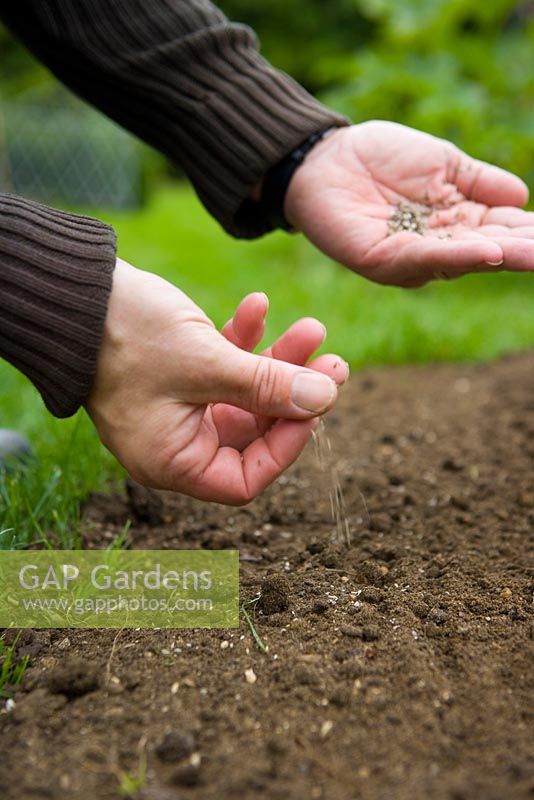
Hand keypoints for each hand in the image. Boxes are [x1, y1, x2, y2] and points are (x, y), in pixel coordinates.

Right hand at [86, 259, 347, 503]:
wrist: (73, 288)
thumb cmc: (126, 335)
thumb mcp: (206, 363)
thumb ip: (267, 386)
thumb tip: (326, 399)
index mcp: (171, 460)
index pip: (244, 479)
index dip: (286, 446)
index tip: (314, 406)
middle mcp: (175, 441)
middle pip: (252, 431)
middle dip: (293, 393)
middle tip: (332, 362)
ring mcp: (177, 407)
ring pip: (244, 395)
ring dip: (277, 363)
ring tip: (312, 328)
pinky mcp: (178, 374)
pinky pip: (221, 367)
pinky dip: (242, 341)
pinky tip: (258, 305)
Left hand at [285, 121, 533, 286]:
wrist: (328, 157)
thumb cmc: (383, 158)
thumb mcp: (442, 163)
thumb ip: (479, 181)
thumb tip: (522, 197)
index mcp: (458, 223)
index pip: (503, 230)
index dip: (530, 232)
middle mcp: (440, 247)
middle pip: (489, 252)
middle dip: (523, 252)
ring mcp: (411, 257)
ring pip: (461, 260)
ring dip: (499, 257)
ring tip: (530, 254)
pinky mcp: (382, 260)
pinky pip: (422, 258)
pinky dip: (455, 255)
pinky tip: (484, 251)